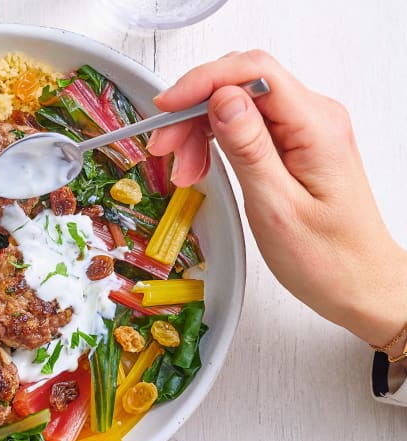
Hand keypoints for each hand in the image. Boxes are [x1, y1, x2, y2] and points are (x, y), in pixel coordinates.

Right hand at [148, 50, 406, 348]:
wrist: (358, 283)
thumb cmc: (327, 258)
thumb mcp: (276, 207)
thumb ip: (249, 148)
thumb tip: (222, 100)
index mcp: (316, 127)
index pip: (254, 73)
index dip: (202, 83)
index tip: (166, 108)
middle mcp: (315, 119)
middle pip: (241, 85)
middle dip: (194, 110)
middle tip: (166, 149)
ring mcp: (305, 130)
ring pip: (238, 105)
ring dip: (201, 130)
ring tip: (185, 171)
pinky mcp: (294, 145)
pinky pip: (247, 126)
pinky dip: (215, 141)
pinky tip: (201, 166)